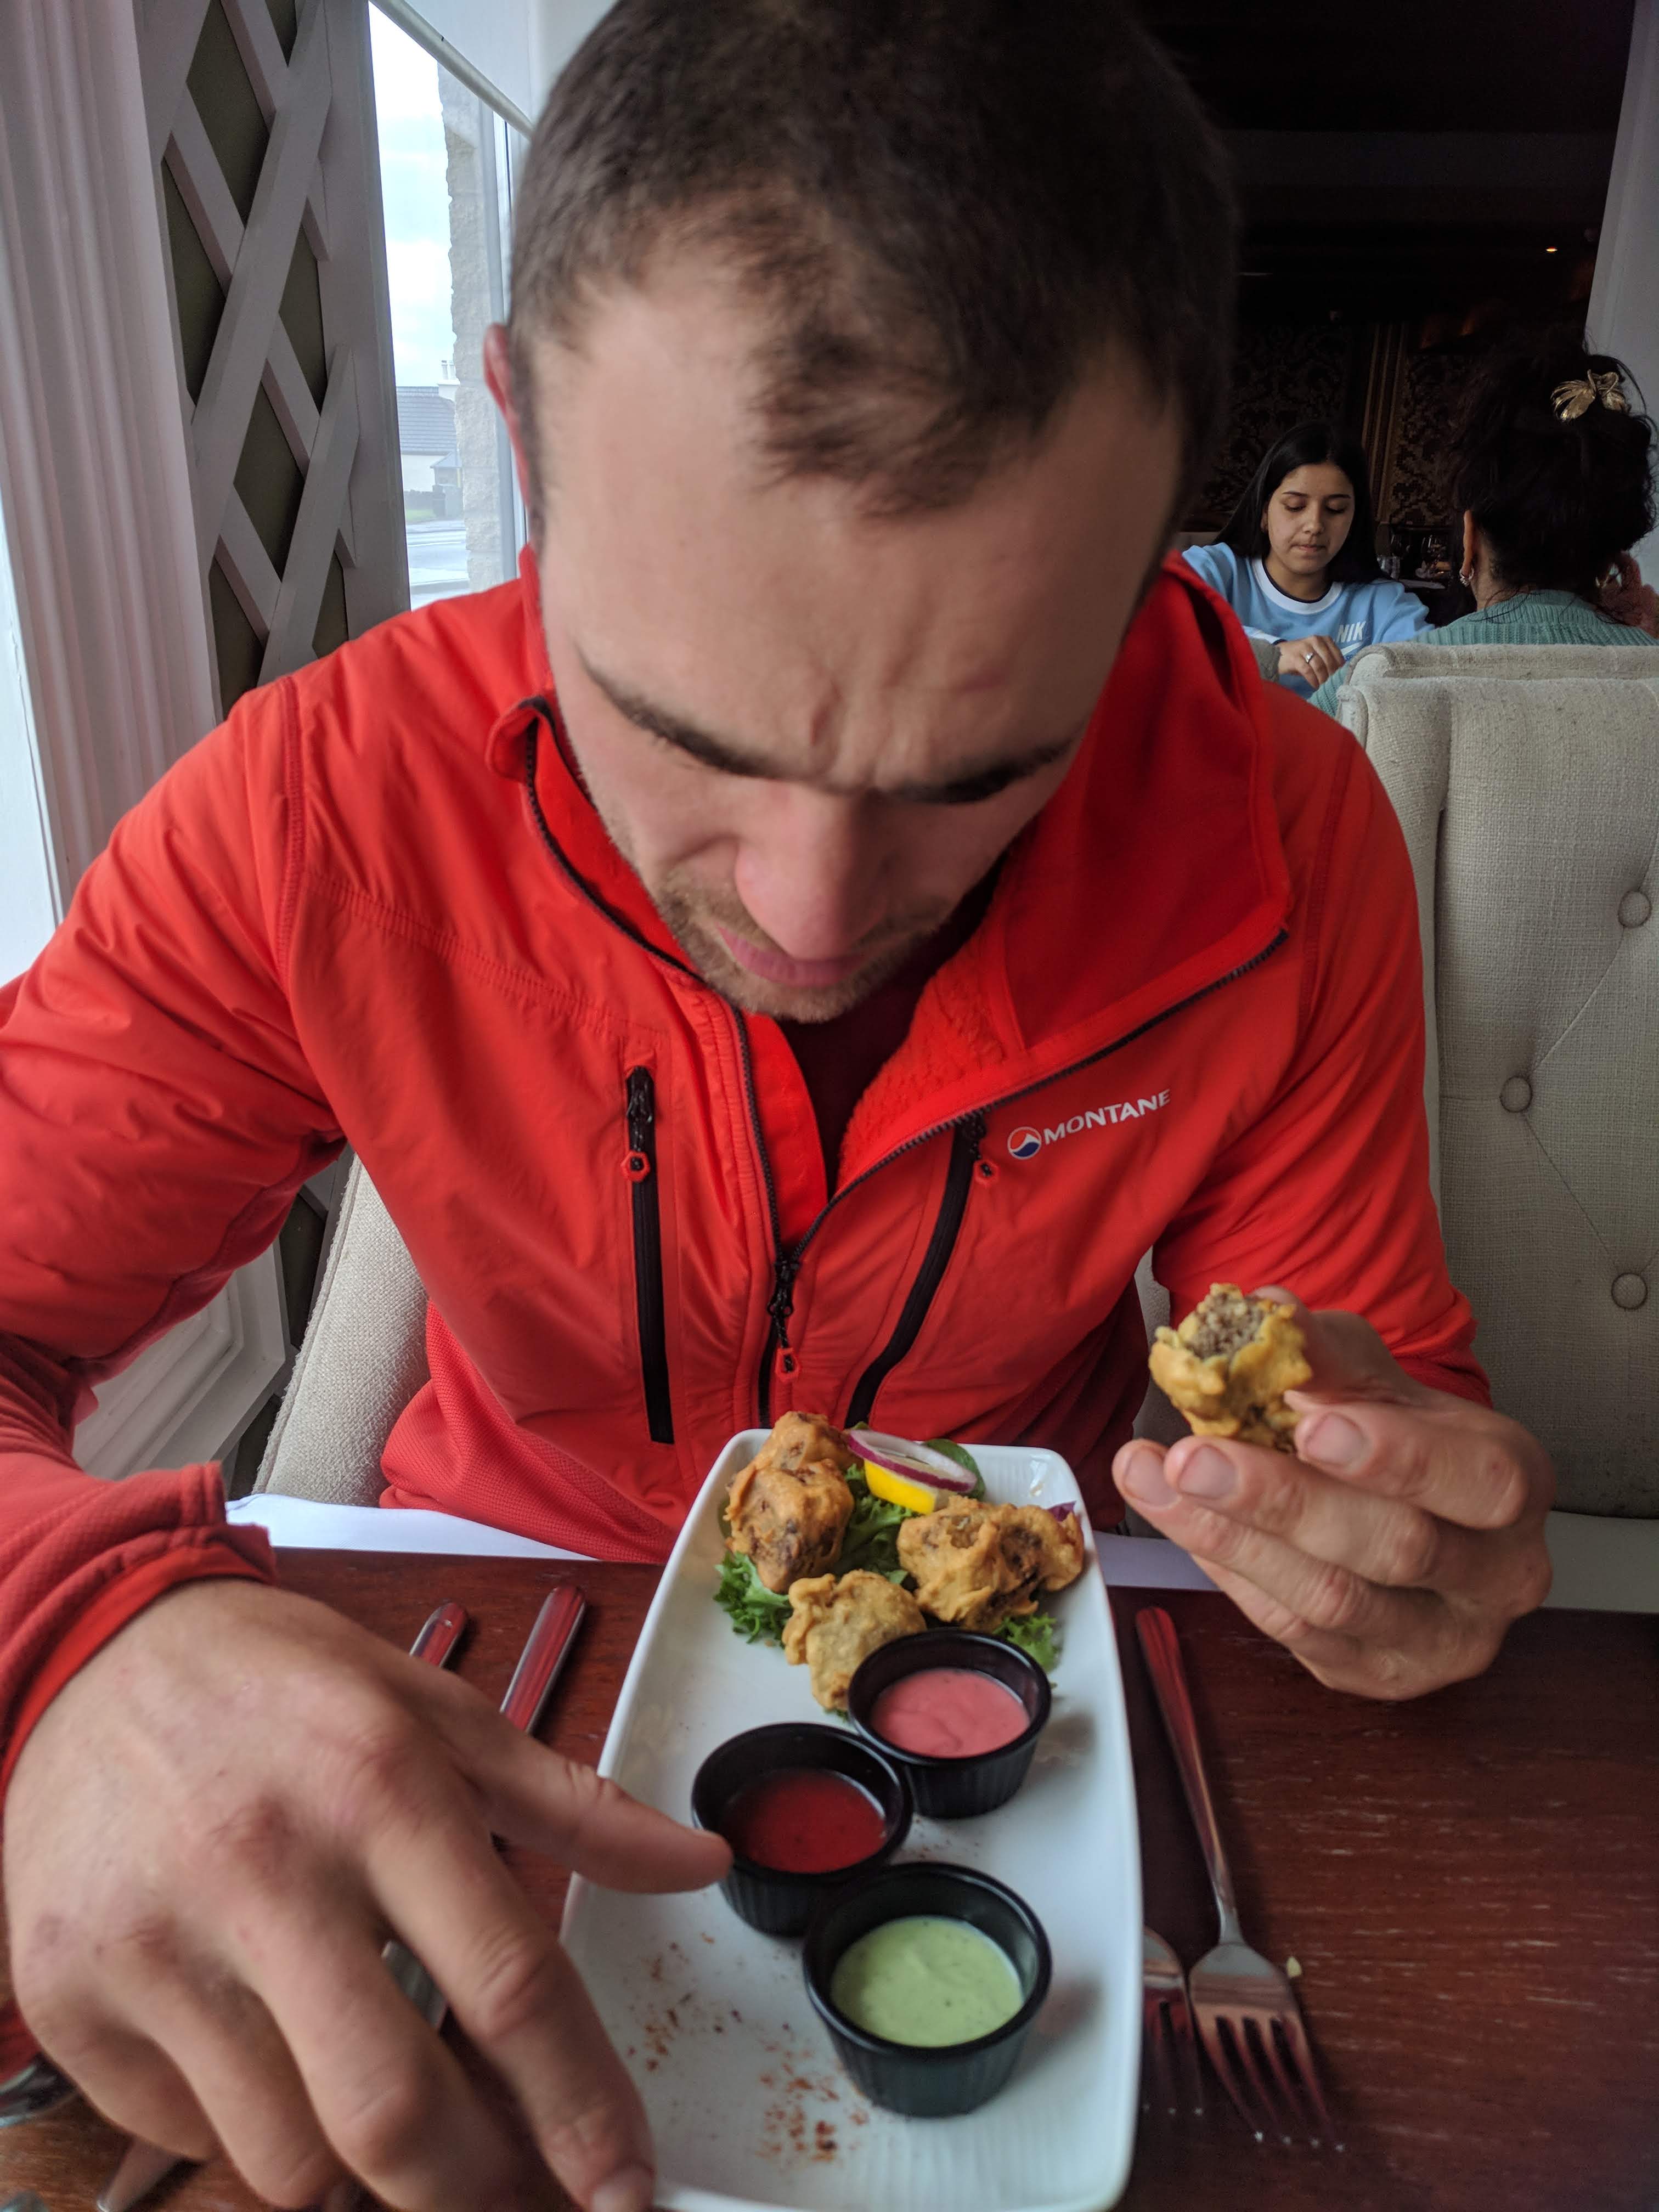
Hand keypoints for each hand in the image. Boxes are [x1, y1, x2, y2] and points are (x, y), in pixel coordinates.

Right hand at [4, 1580, 729, 2210]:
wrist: (96, 1652)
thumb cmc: (282, 1684)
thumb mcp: (440, 1709)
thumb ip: (576, 1802)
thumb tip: (701, 1861)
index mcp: (377, 1787)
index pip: (508, 1984)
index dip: (580, 2106)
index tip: (625, 2182)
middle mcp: (263, 1869)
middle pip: (393, 2110)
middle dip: (481, 2191)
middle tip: (526, 2200)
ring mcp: (153, 1946)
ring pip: (289, 2157)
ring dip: (373, 2184)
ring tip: (416, 2150)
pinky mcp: (73, 2000)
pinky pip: (191, 2138)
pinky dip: (259, 2143)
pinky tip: (293, 2083)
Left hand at [1116, 1292, 1553, 1697]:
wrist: (1398, 1503)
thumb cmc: (1394, 1430)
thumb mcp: (1369, 1374)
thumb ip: (1325, 1350)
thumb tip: (1267, 1310)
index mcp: (1513, 1485)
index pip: (1480, 1482)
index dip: (1398, 1457)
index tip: (1310, 1422)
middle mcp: (1497, 1577)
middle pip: (1397, 1549)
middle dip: (1286, 1501)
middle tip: (1198, 1457)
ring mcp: (1440, 1639)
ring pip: (1332, 1601)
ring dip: (1232, 1538)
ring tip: (1157, 1478)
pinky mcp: (1374, 1672)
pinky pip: (1292, 1631)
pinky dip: (1226, 1569)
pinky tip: (1177, 1516)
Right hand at [1277, 634, 1343, 686]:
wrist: (1277, 655)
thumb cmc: (1300, 656)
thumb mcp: (1316, 654)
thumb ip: (1327, 660)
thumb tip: (1339, 674)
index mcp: (1324, 639)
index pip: (1337, 654)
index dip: (1339, 668)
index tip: (1339, 678)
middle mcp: (1315, 640)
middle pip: (1329, 661)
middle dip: (1331, 675)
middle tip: (1331, 685)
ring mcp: (1304, 647)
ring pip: (1319, 666)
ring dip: (1322, 679)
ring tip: (1323, 686)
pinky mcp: (1295, 657)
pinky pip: (1307, 671)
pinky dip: (1313, 680)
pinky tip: (1314, 686)